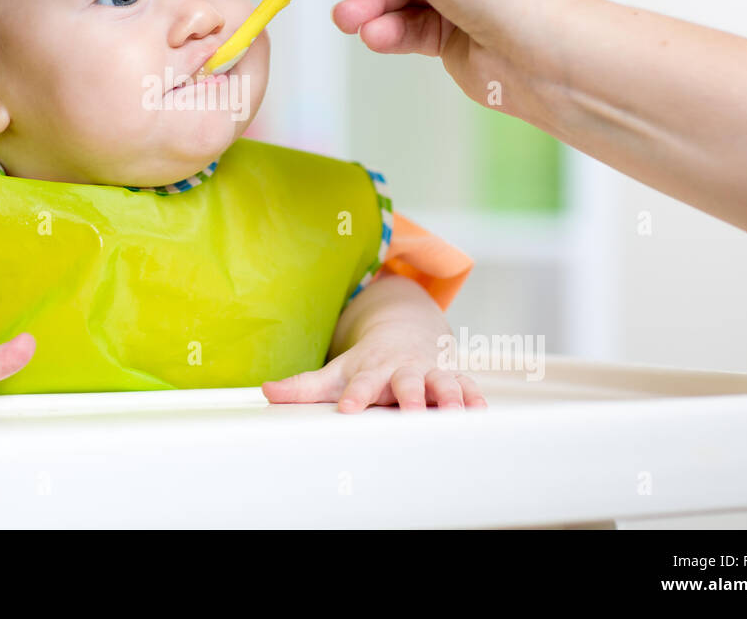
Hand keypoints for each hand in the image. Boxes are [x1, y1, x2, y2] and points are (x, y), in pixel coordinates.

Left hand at [261, 301, 486, 412]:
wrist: (402, 333)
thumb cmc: (364, 364)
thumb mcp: (334, 373)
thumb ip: (302, 387)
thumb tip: (265, 391)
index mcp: (371, 371)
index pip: (361, 385)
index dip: (355, 395)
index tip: (348, 408)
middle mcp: (401, 372)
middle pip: (406, 383)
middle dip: (411, 396)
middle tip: (412, 411)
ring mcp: (428, 374)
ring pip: (442, 383)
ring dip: (450, 396)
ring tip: (456, 411)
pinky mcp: (450, 377)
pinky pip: (466, 385)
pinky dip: (474, 396)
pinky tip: (481, 410)